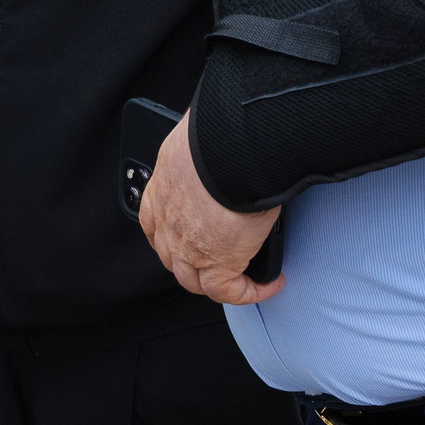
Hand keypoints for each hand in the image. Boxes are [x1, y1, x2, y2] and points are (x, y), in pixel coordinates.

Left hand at [137, 113, 284, 305]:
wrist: (231, 148)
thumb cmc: (216, 132)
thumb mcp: (199, 137)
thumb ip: (205, 146)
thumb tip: (222, 136)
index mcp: (162, 189)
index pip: (154, 222)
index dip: (169, 234)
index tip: (186, 234)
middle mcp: (168, 221)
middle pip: (172, 257)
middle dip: (192, 262)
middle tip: (220, 257)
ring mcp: (189, 247)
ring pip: (196, 281)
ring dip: (218, 283)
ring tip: (244, 278)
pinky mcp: (218, 264)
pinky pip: (232, 292)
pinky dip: (251, 292)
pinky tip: (271, 284)